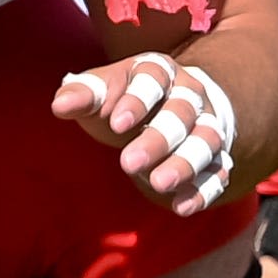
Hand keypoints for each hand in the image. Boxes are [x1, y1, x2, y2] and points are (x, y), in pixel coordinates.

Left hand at [55, 53, 235, 213]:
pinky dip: (204, 190)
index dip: (137, 101)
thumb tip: (59, 106)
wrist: (169, 107)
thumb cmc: (127, 99)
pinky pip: (217, 172)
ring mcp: (207, 125)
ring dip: (185, 163)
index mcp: (159, 71)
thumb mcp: (104, 91)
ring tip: (158, 184)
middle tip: (128, 163)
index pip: (153, 79)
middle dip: (158, 138)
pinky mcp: (216, 157)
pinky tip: (182, 207)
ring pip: (206, 141)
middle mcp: (189, 95)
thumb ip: (83, 95)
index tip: (116, 124)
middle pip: (181, 113)